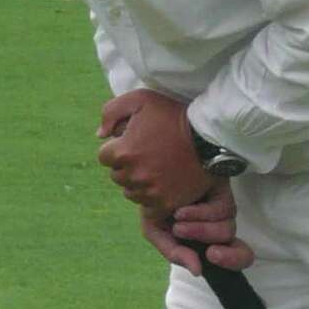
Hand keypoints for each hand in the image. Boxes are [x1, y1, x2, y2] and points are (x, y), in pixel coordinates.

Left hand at [96, 89, 212, 211]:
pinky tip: (164, 184)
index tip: (134, 143)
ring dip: (138, 183)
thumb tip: (100, 136)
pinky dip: (153, 198)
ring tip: (157, 168)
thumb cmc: (173, 115)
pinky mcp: (166, 203)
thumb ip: (111, 112)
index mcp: (123, 151)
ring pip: (131, 193)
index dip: (118, 148)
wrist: (208, 137)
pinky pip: (148, 208)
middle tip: (147, 155)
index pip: (104, 157)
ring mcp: (150, 192)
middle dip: (127, 166)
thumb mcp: (140, 99)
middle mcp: (134, 175)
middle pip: (117, 176)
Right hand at [140, 183, 255, 275]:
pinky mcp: (224, 193)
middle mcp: (218, 228)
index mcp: (204, 240)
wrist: (149, 168)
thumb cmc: (153, 198)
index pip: (233, 258)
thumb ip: (173, 252)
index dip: (231, 261)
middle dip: (229, 257)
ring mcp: (223, 210)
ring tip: (178, 223)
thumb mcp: (155, 229)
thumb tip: (197, 271)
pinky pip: (221, 212)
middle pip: (243, 253)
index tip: (211, 259)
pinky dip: (199, 215)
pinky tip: (181, 210)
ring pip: (226, 232)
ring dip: (200, 231)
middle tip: (210, 254)